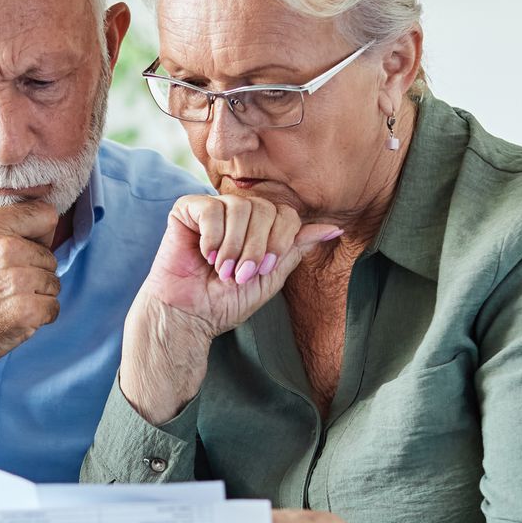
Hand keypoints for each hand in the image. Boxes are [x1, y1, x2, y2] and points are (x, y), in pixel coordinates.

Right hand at [0, 201, 61, 383]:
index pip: (45, 215)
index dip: (39, 234)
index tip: (28, 247)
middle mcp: (5, 249)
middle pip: (49, 256)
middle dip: (33, 272)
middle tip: (2, 288)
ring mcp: (17, 281)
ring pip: (52, 284)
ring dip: (36, 297)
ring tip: (5, 304)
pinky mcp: (26, 312)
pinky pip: (53, 309)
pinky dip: (38, 319)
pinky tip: (12, 321)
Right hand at [140, 195, 341, 341]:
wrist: (189, 315)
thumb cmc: (225, 301)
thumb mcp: (270, 277)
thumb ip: (296, 249)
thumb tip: (335, 229)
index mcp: (260, 227)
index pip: (285, 214)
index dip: (279, 241)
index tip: (263, 270)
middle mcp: (238, 213)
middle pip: (264, 208)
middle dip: (256, 247)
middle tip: (240, 274)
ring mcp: (213, 208)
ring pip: (239, 207)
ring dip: (234, 246)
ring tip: (222, 269)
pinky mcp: (187, 210)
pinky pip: (211, 209)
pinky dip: (212, 237)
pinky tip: (204, 255)